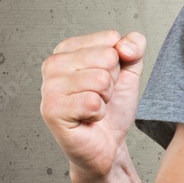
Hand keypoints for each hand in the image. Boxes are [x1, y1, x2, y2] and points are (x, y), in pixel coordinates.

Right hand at [40, 30, 146, 182]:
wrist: (108, 144)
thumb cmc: (113, 106)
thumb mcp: (130, 70)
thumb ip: (134, 46)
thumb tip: (124, 46)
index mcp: (68, 49)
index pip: (110, 39)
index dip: (118, 63)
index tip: (105, 80)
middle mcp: (53, 64)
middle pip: (107, 57)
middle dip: (112, 81)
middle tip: (100, 96)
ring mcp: (49, 88)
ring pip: (100, 79)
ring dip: (105, 98)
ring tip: (94, 107)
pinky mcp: (52, 111)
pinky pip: (93, 102)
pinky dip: (99, 114)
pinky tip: (88, 119)